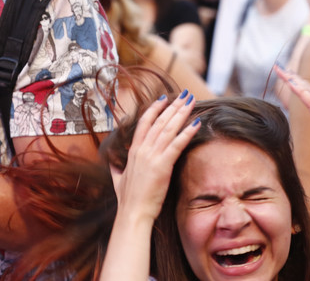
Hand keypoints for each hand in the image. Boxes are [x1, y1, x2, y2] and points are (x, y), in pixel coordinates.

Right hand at [110, 91, 199, 223]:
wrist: (132, 213)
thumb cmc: (127, 200)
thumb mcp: (117, 181)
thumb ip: (117, 170)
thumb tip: (113, 166)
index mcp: (133, 152)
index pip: (144, 123)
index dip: (154, 109)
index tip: (164, 97)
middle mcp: (142, 150)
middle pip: (159, 121)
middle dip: (173, 106)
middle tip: (185, 94)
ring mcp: (152, 157)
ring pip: (168, 129)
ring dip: (181, 113)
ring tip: (191, 100)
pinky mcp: (162, 166)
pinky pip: (177, 145)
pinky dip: (187, 132)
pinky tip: (196, 123)